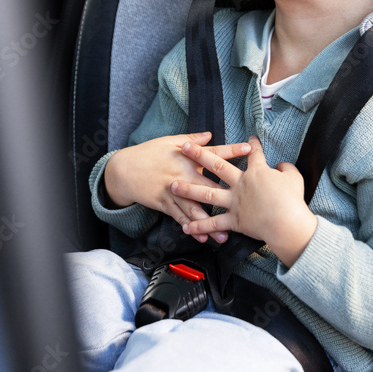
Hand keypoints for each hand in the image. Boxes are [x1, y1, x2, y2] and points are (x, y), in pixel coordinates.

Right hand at [103, 132, 251, 242]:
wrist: (124, 170)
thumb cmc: (148, 153)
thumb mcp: (168, 141)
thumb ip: (191, 139)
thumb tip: (209, 134)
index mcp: (186, 158)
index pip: (213, 153)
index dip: (231, 150)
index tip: (248, 149)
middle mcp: (182, 175)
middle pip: (209, 187)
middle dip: (227, 196)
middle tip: (245, 206)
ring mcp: (174, 191)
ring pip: (195, 208)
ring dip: (210, 223)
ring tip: (224, 234)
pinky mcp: (165, 203)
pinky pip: (180, 218)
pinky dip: (191, 228)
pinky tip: (202, 237)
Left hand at [171, 135, 317, 265]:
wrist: (287, 223)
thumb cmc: (292, 200)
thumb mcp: (294, 178)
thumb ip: (286, 169)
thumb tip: (281, 165)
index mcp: (257, 172)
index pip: (253, 154)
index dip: (251, 146)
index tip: (249, 139)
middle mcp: (241, 184)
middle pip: (217, 166)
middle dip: (199, 155)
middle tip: (185, 148)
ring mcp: (234, 202)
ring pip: (206, 193)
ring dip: (188, 189)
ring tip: (173, 185)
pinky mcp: (234, 220)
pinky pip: (213, 223)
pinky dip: (199, 225)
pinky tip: (185, 226)